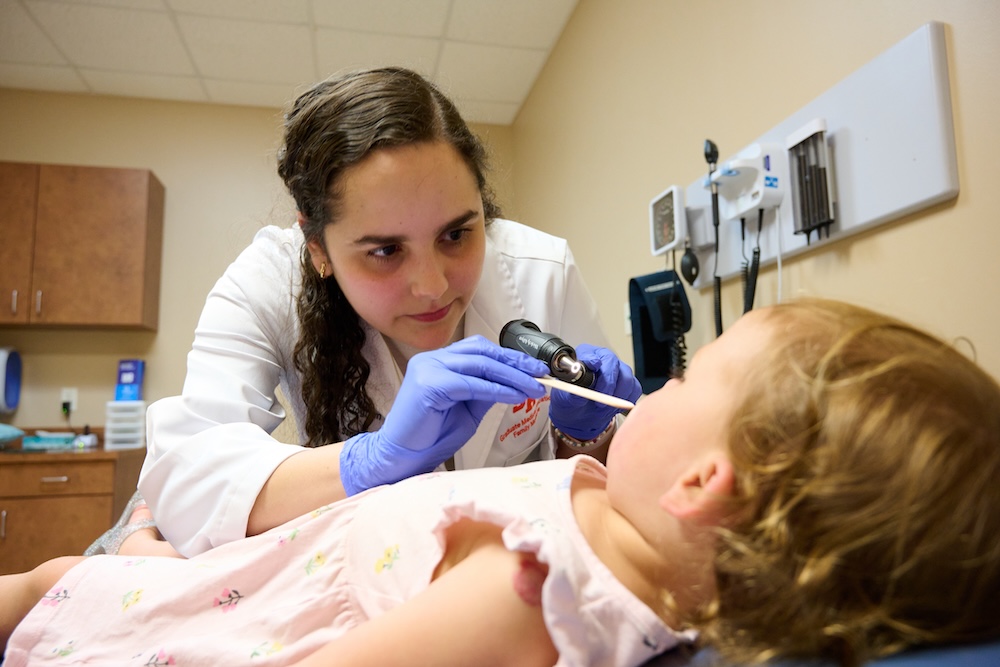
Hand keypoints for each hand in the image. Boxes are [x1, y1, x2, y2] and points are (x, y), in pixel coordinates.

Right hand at [340, 336, 547, 494]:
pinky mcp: (429, 385)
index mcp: (439, 361)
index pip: (480, 350)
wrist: (401, 458)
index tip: (535, 369)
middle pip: (482, 352)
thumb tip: (516, 381)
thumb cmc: (431, 436)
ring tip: (534, 387)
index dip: (510, 357)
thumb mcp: (467, 409)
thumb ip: (486, 391)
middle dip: (516, 363)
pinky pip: (471, 384)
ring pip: (480, 364)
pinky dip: (497, 389)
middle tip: (541, 374)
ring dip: (512, 376)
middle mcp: (432, 359)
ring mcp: (428, 369)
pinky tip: (514, 396)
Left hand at [548, 344, 641, 440]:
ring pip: (626, 377)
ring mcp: (619, 369)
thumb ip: (572, 394)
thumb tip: (578, 393)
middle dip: (607, 383)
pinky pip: (634, 389)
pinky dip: (626, 401)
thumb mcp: (565, 398)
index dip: (591, 359)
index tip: (593, 366)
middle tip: (599, 401)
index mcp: (585, 356)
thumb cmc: (572, 400)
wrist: (581, 414)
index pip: (589, 353)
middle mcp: (604, 359)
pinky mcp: (629, 382)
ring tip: (603, 409)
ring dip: (617, 396)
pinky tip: (613, 408)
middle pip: (612, 362)